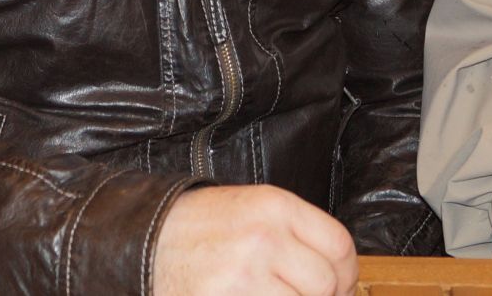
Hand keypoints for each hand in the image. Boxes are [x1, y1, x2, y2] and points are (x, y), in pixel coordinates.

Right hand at [154, 184, 357, 295]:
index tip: (339, 285)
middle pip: (326, 282)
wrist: (145, 241)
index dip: (346, 273)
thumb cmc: (200, 228)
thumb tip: (338, 275)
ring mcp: (246, 275)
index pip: (339, 245)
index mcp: (275, 206)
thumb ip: (295, 234)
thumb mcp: (251, 209)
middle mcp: (264, 238)